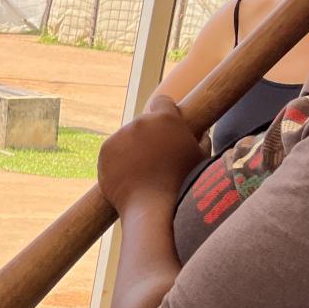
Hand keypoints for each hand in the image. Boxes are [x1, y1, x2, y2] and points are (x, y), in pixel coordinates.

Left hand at [97, 94, 205, 214]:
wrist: (153, 206)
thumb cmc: (184, 184)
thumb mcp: (201, 157)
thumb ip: (201, 140)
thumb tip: (202, 134)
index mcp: (166, 118)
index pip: (162, 101)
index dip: (164, 113)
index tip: (165, 126)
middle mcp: (140, 122)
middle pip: (143, 123)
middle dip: (148, 135)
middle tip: (155, 157)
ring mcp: (120, 135)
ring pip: (127, 137)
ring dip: (132, 148)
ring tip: (143, 171)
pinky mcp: (105, 150)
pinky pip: (113, 151)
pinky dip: (118, 160)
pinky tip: (129, 175)